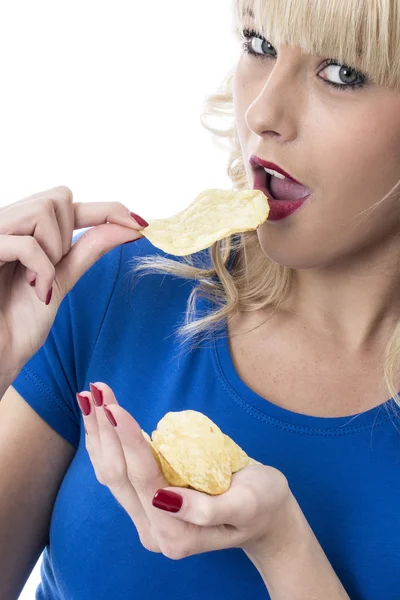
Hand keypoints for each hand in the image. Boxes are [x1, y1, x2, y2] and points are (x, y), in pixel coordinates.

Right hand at [0, 186, 144, 377]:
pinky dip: (41, 269)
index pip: (67, 204)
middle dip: (68, 234)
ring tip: (37, 281)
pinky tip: (35, 291)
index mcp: (20, 229)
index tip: (139, 223)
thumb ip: (87, 250)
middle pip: (58, 196)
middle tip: (52, 270)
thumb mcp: (59, 280)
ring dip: (54, 249)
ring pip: (44, 208)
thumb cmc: (14, 325)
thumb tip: (128, 227)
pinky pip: (27, 243)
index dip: (106, 209)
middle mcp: (4, 224)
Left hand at [77, 382, 291, 561]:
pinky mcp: (145, 505)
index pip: (144, 480)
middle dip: (104, 431)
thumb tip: (161, 498)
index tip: (114, 408)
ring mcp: (146, 519)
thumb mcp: (246, 505)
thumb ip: (206, 510)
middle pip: (117, 476)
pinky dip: (105, 443)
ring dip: (98, 433)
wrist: (265, 516)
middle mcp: (154, 532)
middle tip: (96, 391)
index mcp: (176, 535)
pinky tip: (97, 419)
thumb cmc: (262, 503)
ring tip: (89, 397)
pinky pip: (117, 472)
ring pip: (110, 473)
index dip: (128, 442)